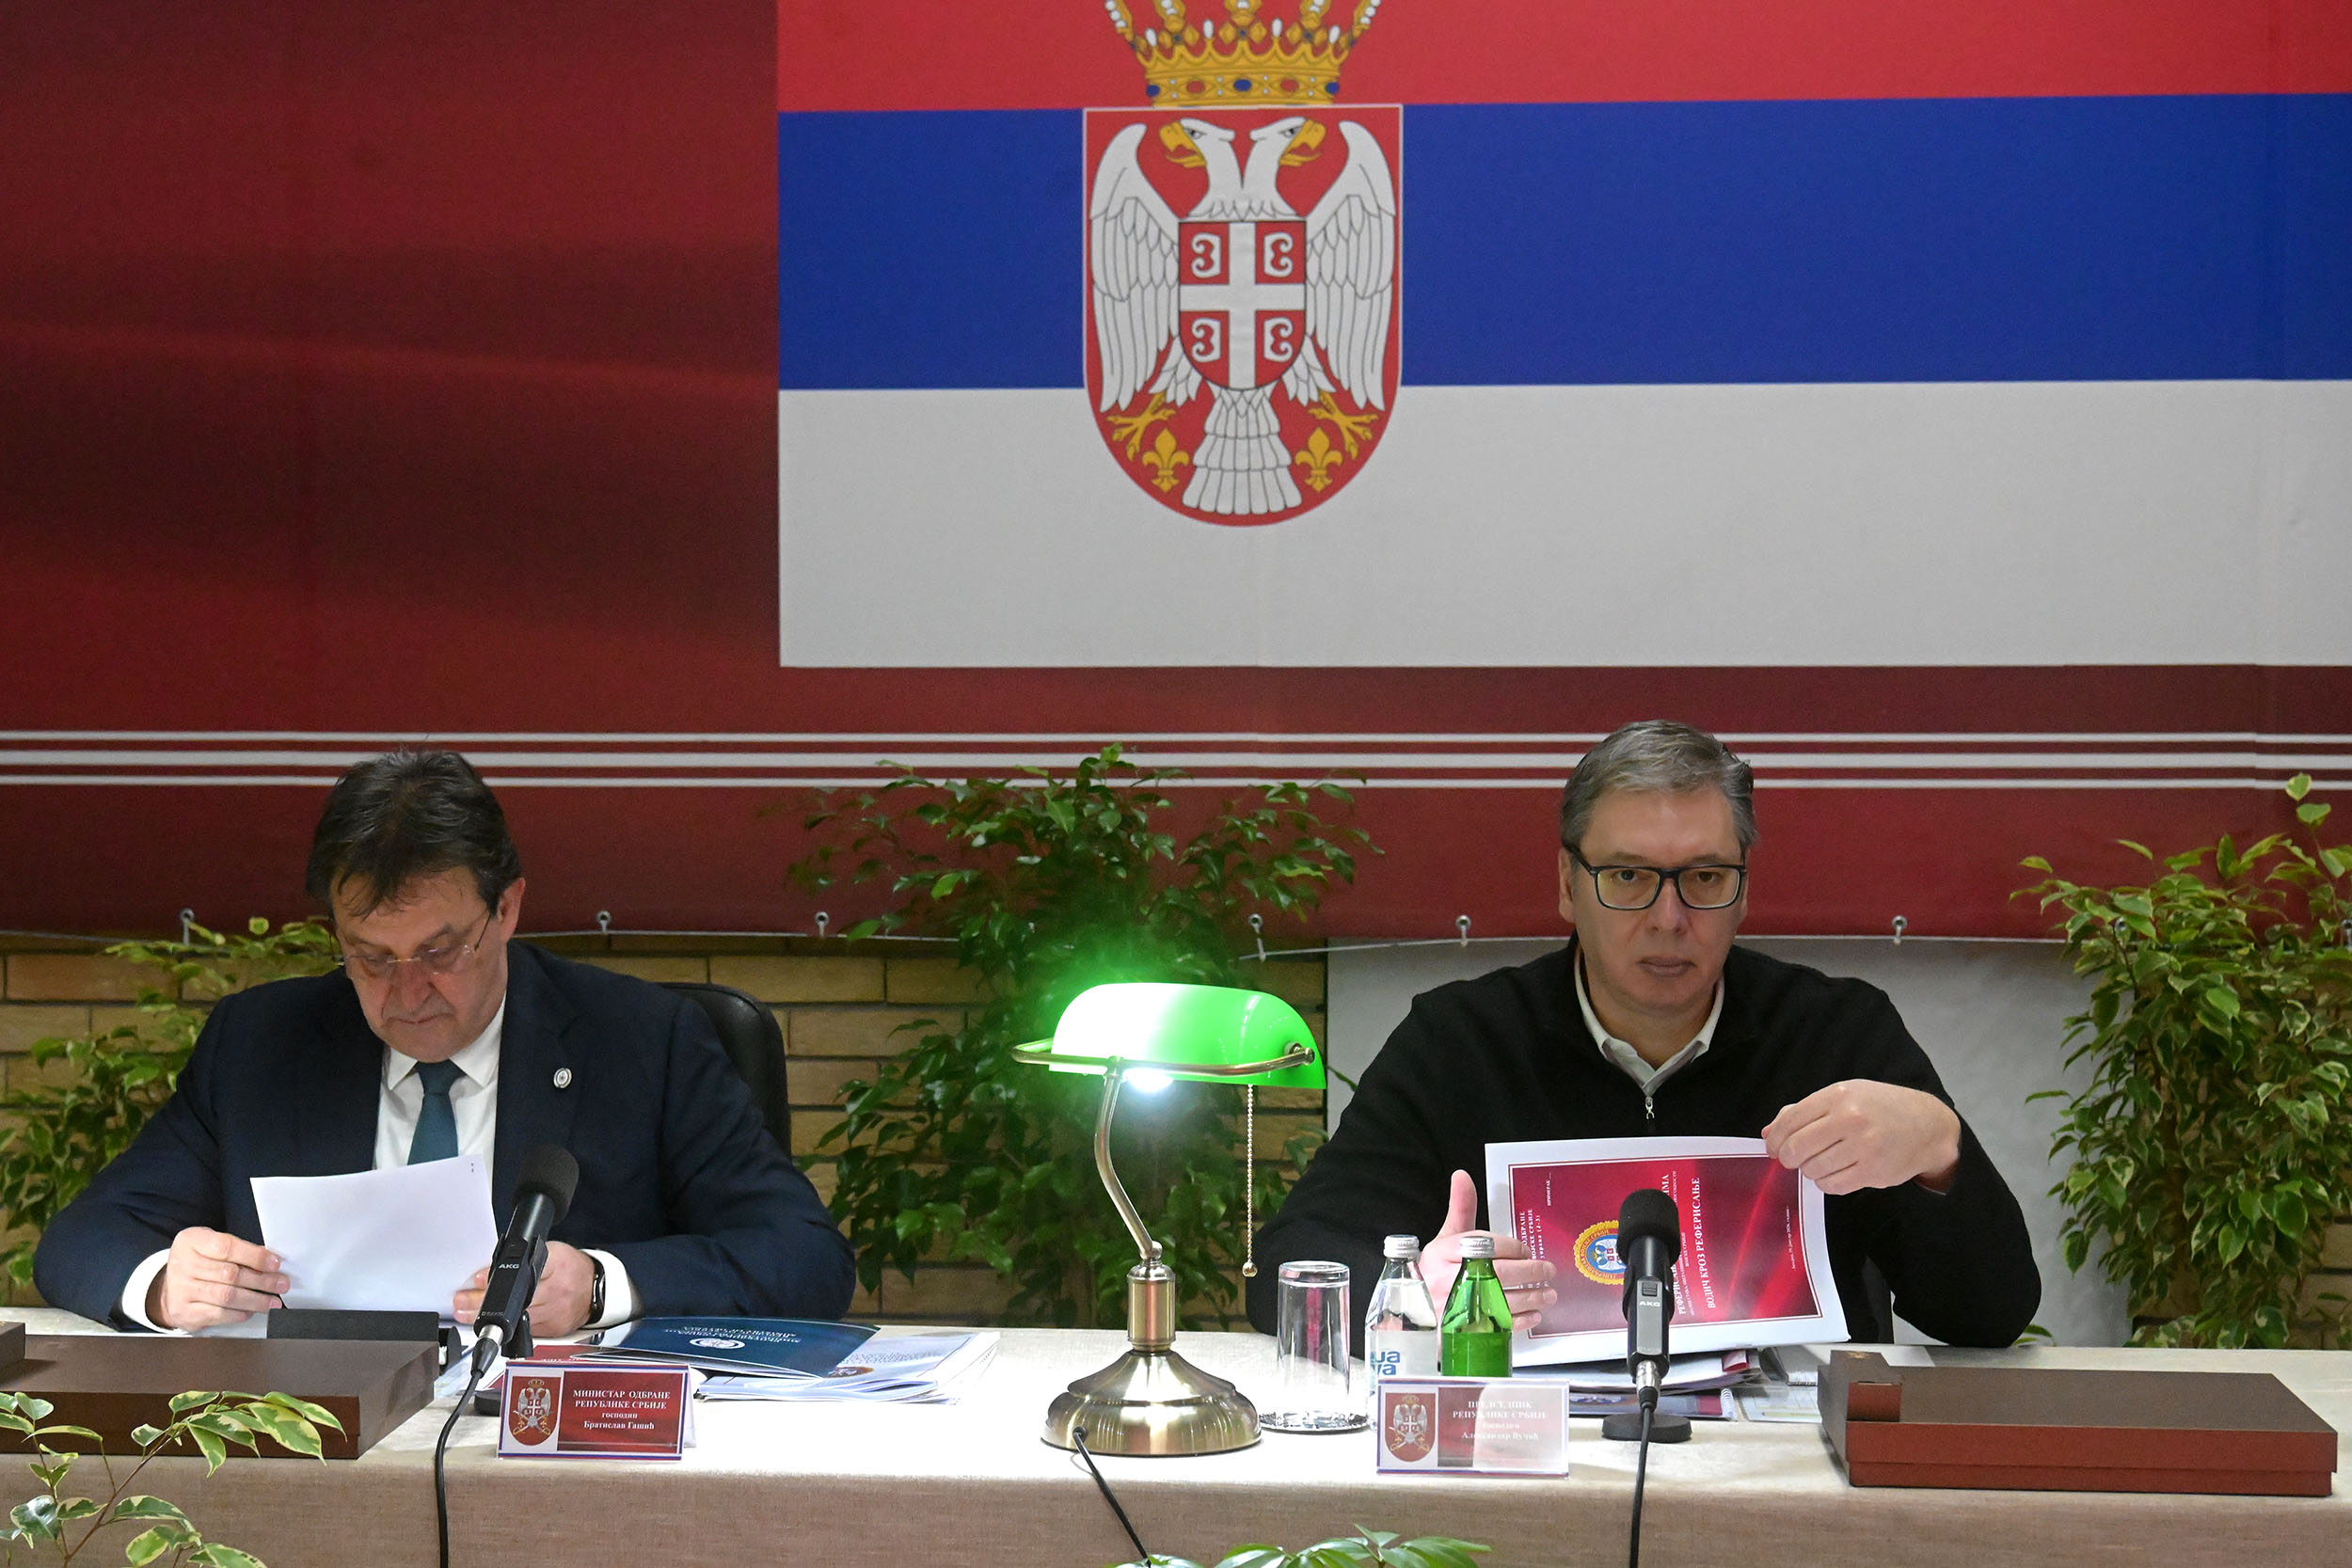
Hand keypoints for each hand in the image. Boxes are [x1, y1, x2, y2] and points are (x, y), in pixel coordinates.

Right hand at [149, 1227, 287, 1330]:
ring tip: (273, 1301)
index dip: (255, 1256)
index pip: (227, 1247)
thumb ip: (237, 1250)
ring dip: (255, 1300)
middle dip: (262, 1281)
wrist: (169, 1287)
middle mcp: (182, 1265)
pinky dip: (239, 1314)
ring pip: (226, 1297)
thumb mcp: (211, 1245)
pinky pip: (218, 1314)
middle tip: (281, 1284)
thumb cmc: (198, 1262)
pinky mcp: (183, 1312)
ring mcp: (180, 1290)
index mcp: (191, 1242)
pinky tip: (251, 1311)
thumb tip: (270, 1261)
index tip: (275, 1263)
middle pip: (230, 1275)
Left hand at [454, 1241, 596, 1338]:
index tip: (478, 1279)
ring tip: (465, 1314)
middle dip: (483, 1301)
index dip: (499, 1275)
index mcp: (558, 1263)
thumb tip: (486, 1273)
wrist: (594, 1289)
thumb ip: (522, 1260)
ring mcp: (557, 1312)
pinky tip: (491, 1323)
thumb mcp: (551, 1252)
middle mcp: (558, 1289)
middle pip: (517, 1298)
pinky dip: (506, 1327)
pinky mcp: (554, 1330)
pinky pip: (525, 1329)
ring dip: (487, 1317)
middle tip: (461, 1301)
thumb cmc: (569, 1268)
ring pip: (516, 1318)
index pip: (527, 1268)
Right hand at [1418, 1169, 1556, 1331]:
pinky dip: (1520, 1321)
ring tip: (1549, 1294)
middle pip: (1496, 1274)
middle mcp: (1445, 1280)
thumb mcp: (1446, 1238)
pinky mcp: (1463, 1331)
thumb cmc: (1438, 1269)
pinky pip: (1497, 1327)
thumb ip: (1461, 1207)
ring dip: (1531, 1297)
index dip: (1512, 1248)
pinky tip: (1534, 1314)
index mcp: (1442, 1253)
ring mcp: (1454, 1308)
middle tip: (1548, 1271)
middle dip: (1529, 1272)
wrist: (1417, 1311)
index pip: (1484, 1246)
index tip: (1527, 1250)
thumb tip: (1462, 1174)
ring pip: (1501, 1302)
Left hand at [1763, 1080, 1961, 1194]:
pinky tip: (1832, 1173)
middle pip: (1798, 1148)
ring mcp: (1865, 1147)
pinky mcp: (1875, 1172)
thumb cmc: (1880, 1107)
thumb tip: (1770, 1133)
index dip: (1776, 1139)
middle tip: (1791, 1159)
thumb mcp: (1844, 1096)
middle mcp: (1851, 1120)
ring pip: (1814, 1169)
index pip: (1791, 1121)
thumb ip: (1804, 1111)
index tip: (1774, 1148)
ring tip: (1819, 1162)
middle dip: (1788, 1158)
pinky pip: (1833, 1186)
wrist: (1927, 1125)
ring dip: (1809, 1170)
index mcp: (1839, 1096)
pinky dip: (1825, 1183)